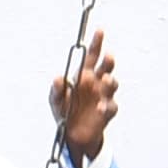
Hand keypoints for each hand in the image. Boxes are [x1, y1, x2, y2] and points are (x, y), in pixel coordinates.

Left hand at [52, 34, 118, 159]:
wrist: (74, 136)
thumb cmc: (65, 112)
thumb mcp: (56, 101)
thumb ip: (57, 89)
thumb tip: (57, 78)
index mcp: (84, 76)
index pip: (92, 56)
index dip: (96, 43)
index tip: (99, 31)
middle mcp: (96, 83)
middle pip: (106, 66)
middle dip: (108, 60)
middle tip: (107, 55)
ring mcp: (103, 96)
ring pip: (112, 83)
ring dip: (110, 80)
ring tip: (105, 79)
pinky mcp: (107, 111)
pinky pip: (110, 106)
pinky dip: (106, 105)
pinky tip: (99, 107)